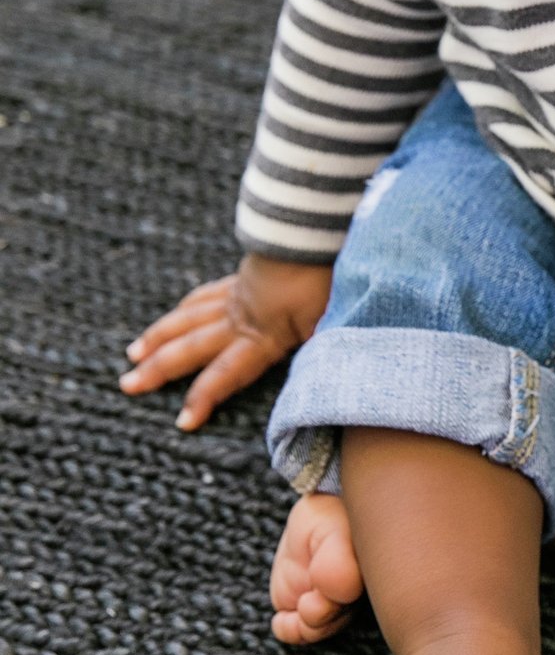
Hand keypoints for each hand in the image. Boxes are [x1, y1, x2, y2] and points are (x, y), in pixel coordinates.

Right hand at [120, 253, 332, 429]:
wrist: (311, 233)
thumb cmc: (325, 278)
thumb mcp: (327, 319)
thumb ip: (315, 346)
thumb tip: (320, 371)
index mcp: (262, 336)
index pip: (225, 374)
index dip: (203, 397)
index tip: (183, 421)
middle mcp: (239, 318)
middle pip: (191, 346)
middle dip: (159, 369)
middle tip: (128, 385)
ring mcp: (235, 296)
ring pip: (187, 319)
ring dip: (158, 337)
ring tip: (133, 354)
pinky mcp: (240, 280)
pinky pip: (203, 297)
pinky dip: (184, 309)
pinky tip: (175, 316)